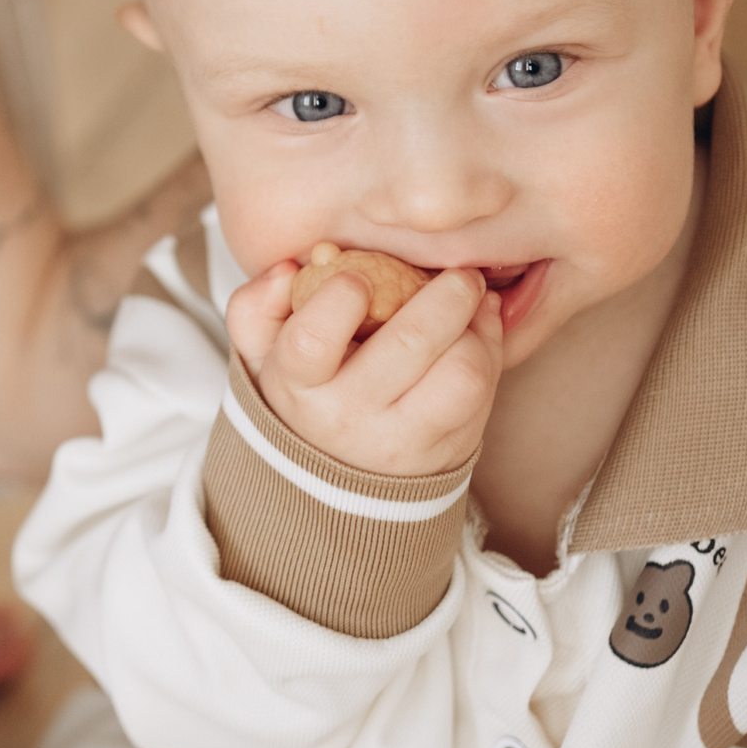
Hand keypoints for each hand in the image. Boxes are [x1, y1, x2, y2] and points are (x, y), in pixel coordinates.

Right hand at [223, 260, 502, 478]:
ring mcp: (404, 440)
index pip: (310, 343)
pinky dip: (491, 350)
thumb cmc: (305, 393)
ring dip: (477, 329)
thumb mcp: (261, 356)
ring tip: (473, 302)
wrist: (338, 478)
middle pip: (408, 346)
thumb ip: (256, 305)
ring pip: (462, 374)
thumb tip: (286, 270)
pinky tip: (480, 329)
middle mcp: (350, 418)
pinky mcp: (448, 449)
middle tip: (457, 273)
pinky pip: (484, 392)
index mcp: (298, 386)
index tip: (357, 277)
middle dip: (444, 297)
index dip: (337, 301)